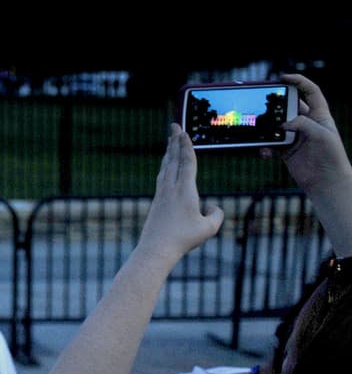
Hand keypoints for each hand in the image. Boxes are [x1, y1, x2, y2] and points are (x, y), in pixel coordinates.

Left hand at [136, 124, 223, 263]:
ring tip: (171, 141)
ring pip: (166, 167)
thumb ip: (216, 214)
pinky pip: (162, 178)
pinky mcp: (157, 201)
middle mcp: (171, 188)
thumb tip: (211, 206)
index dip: (186, 146)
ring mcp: (162, 194)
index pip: (187, 163)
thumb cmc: (183, 239)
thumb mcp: (209, 228)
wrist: (156, 248)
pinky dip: (166, 167)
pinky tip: (166, 167)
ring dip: (170, 152)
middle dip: (175, 141)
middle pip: (174, 159)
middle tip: (174, 125)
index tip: (184, 132)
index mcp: (185, 190)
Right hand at [274, 73, 351, 192]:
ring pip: (276, 125)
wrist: (326, 182)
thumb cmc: (331, 157)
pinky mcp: (285, 149)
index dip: (298, 81)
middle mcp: (307, 124)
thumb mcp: (322, 135)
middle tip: (263, 102)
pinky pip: (270, 143)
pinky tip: (265, 152)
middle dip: (276, 104)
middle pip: (288, 106)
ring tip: (260, 129)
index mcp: (319, 116)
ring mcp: (295, 136)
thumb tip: (283, 124)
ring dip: (267, 128)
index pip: (310, 92)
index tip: (283, 78)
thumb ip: (303, 124)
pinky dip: (264, 147)